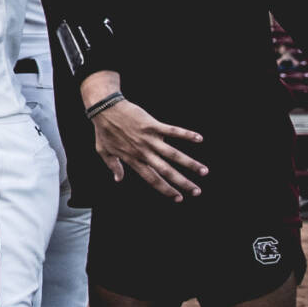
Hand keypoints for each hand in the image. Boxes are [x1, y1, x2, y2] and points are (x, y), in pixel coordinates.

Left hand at [88, 97, 208, 199]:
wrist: (103, 108)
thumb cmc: (103, 130)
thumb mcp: (103, 151)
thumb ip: (113, 166)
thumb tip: (118, 179)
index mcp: (133, 159)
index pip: (152, 179)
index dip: (166, 189)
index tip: (179, 198)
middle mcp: (143, 152)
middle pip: (166, 171)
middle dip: (183, 182)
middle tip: (197, 192)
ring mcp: (149, 139)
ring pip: (173, 154)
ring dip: (190, 163)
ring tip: (204, 171)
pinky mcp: (152, 125)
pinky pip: (173, 131)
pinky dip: (186, 135)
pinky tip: (199, 139)